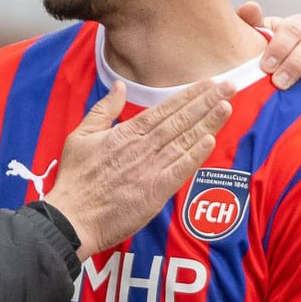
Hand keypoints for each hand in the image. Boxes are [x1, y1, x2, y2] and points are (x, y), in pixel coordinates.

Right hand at [43, 81, 231, 259]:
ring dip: (207, 123)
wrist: (71, 217)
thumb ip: (103, 110)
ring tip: (226, 106)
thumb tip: (119, 87)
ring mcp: (149, 169)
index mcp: (125, 133)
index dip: (189, 96)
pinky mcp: (153, 191)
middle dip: (206, 103)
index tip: (208, 84)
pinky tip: (210, 141)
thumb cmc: (74, 179)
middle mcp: (141, 148)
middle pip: (180, 121)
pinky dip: (195, 155)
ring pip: (184, 141)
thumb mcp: (80, 136)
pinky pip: (179, 170)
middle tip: (229, 87)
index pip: (164, 110)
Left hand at [237, 1, 300, 99]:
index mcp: (296, 28)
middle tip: (279, 82)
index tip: (266, 66)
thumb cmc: (259, 55)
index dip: (281, 45)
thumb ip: (250, 23)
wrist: (271, 78)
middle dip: (296, 63)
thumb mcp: (251, 40)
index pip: (295, 27)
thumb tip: (251, 7)